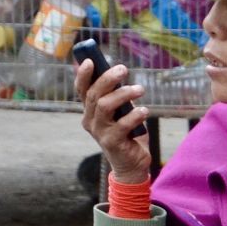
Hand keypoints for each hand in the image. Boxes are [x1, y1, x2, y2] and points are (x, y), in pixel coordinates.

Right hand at [76, 60, 152, 184]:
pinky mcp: (111, 142)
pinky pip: (122, 125)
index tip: (91, 60)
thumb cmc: (128, 135)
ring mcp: (99, 132)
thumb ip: (118, 98)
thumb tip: (119, 73)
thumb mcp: (121, 114)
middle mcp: (90, 120)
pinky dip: (134, 115)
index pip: (82, 90)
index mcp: (90, 111)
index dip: (84, 75)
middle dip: (108, 79)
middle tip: (123, 69)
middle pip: (94, 95)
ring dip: (123, 94)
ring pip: (105, 106)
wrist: (132, 165)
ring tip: (140, 89)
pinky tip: (144, 111)